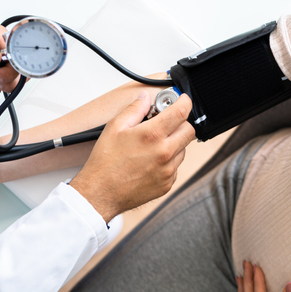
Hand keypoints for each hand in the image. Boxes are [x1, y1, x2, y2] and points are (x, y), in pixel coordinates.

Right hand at [69, 91, 194, 222]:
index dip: (184, 102)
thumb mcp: (115, 127)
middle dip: (181, 123)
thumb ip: (134, 109)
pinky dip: (168, 161)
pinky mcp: (167, 184)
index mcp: (153, 136)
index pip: (181, 112)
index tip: (182, 100)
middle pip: (189, 131)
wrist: (101, 192)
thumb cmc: (105, 162)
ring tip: (152, 146)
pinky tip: (150, 161)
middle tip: (166, 124)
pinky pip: (175, 167)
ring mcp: (168, 170)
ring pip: (183, 149)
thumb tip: (145, 98)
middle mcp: (165, 153)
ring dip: (174, 143)